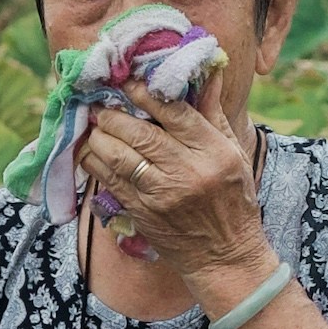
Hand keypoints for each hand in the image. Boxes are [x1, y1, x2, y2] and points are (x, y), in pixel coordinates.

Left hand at [74, 84, 268, 304]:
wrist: (225, 257)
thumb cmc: (234, 201)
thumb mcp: (235, 155)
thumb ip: (214, 114)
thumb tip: (210, 71)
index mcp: (214, 152)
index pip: (175, 113)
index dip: (146, 93)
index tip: (128, 81)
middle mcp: (187, 172)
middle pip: (140, 133)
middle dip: (114, 114)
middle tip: (102, 103)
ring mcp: (161, 195)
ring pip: (118, 156)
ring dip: (100, 135)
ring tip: (95, 123)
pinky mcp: (142, 212)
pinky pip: (109, 180)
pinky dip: (95, 161)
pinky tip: (92, 150)